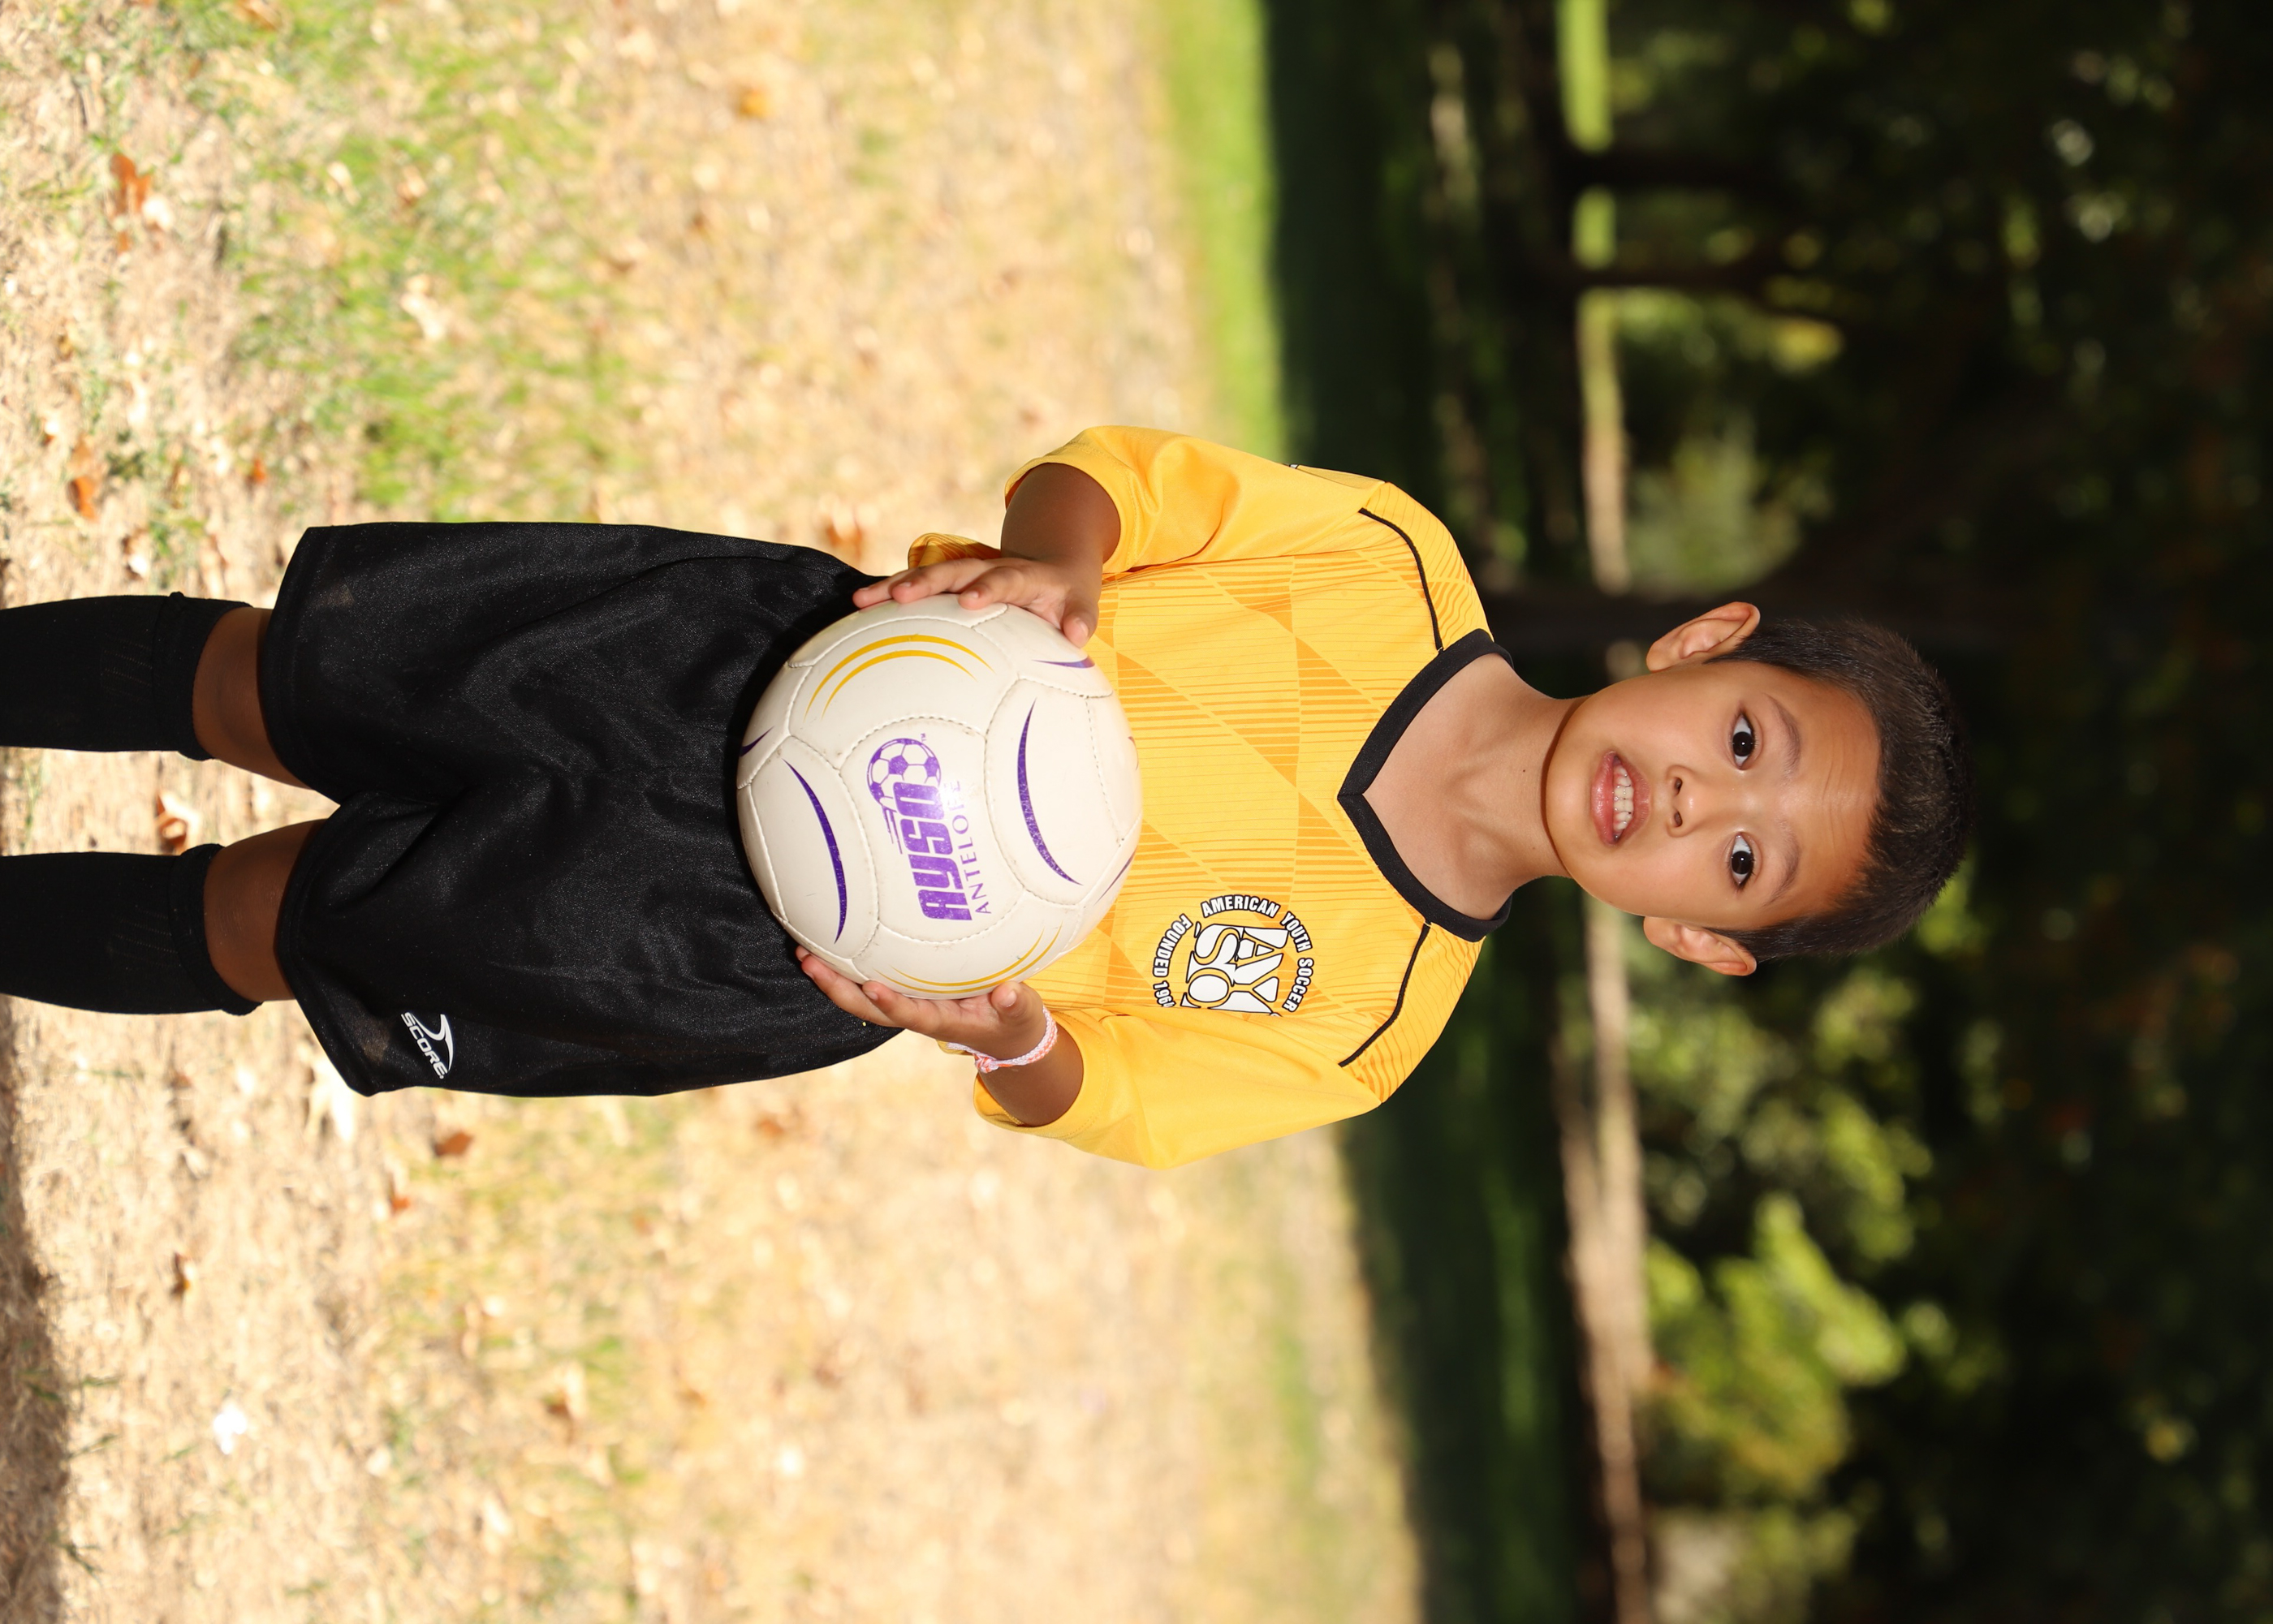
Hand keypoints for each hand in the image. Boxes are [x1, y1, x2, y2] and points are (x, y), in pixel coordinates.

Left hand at [797, 947, 1048, 1058]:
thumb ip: (1016, 1003)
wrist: (1003, 1032)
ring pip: (860, 994)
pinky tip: (828, 941)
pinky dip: (846, 965)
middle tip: (808, 961)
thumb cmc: (1012, 1019)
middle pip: (867, 1006)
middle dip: (837, 987)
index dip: (891, 1004)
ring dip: (831, 977)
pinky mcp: (905, 988)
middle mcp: (915, 1013)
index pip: (910, 1014)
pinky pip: (868, 977)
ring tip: (802, 951)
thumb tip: (1008, 993)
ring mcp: (907, 1001)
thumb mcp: (1020, 1013)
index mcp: (940, 1021)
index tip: (873, 987)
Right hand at [851, 553, 1100, 647]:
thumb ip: (1080, 617)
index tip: (971, 601)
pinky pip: (916, 591)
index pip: (1003, 578)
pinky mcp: (948, 586)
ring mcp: (963, 576)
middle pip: (953, 571)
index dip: (987, 587)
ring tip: (860, 601)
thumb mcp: (1081, 601)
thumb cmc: (1066, 594)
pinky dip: (888, 599)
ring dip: (894, 587)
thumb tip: (1078, 636)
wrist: (1051, 563)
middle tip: (899, 595)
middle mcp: (987, 569)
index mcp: (1021, 574)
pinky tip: (856, 612)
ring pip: (926, 577)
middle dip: (926, 581)